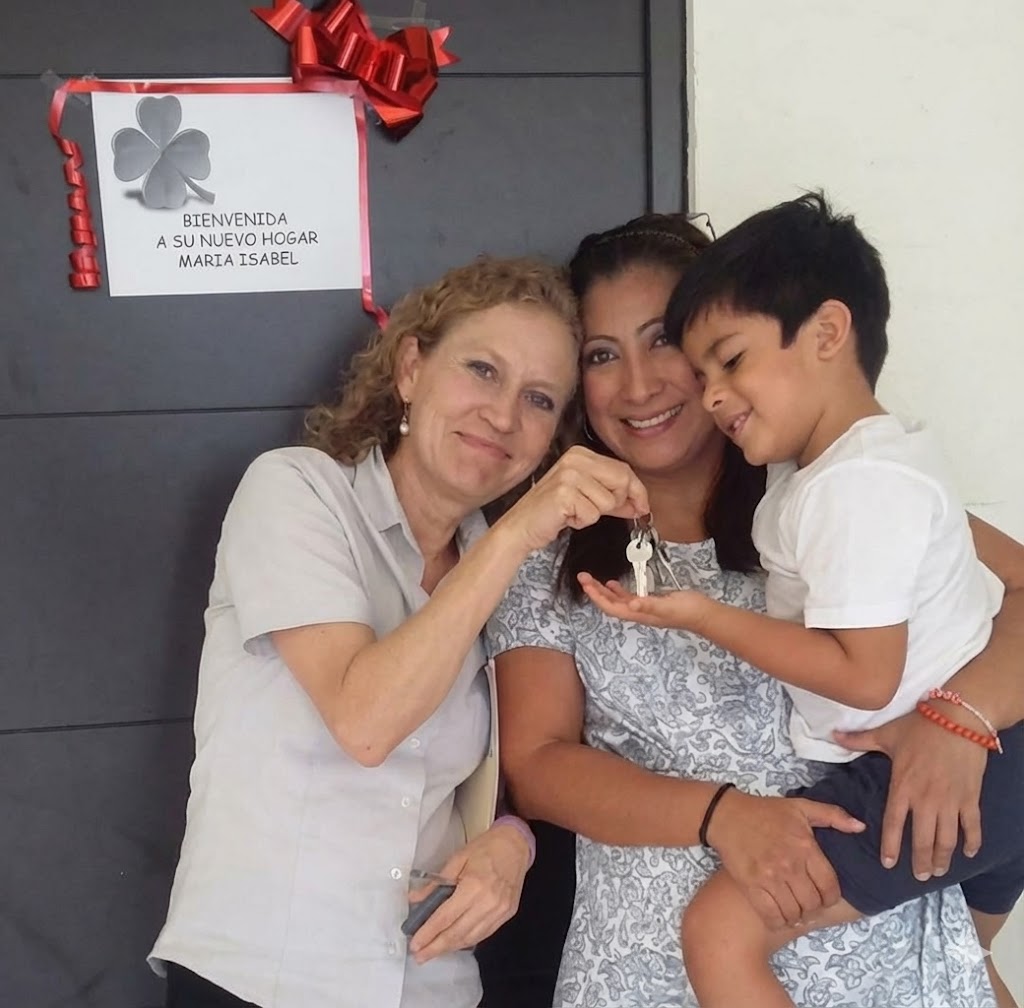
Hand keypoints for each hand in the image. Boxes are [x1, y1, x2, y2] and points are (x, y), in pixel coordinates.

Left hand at [407, 820, 531, 962]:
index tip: (414, 944)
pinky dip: (467, 941)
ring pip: (471, 938)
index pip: (446, 916)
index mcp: (473, 886)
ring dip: (450, 948)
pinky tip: (455, 943)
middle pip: (457, 933)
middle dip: (436, 947)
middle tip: (419, 956)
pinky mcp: (507, 915)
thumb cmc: (486, 848)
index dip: (428, 932)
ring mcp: (499, 912)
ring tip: (433, 952)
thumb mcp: (457, 858)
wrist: (516, 844)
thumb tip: (414, 899)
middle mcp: (487, 903)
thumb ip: (436, 882)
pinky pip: (484, 934)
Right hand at [500, 446, 648, 551]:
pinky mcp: (564, 494)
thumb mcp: (587, 497)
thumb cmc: (552, 512)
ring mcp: (569, 475)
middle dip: (617, 503)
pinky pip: (592, 514)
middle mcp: (575, 459)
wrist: (521, 526)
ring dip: (594, 514)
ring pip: (608, 501)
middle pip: (622, 482)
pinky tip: (566, 517)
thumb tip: (640, 503)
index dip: (637, 491)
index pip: (623, 469)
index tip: (643, 506)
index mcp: (581, 454)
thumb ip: (614, 497)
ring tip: (573, 512)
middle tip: (595, 511)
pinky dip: (582, 522)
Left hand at [578, 574, 704, 629]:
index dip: (597, 597)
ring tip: (592, 579)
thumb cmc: (688, 611)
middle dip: (595, 591)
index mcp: (639, 614)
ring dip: (604, 591)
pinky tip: (614, 584)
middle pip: (611, 604)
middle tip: (583, 576)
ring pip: (617, 601)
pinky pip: (629, 597)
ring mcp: (644, 608)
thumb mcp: (668, 606)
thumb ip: (649, 604)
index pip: (611, 608)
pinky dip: (618, 591)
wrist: (704, 614)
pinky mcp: (651, 602)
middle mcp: (638, 613)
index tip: (586, 584)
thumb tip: (631, 604)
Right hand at [709, 790, 864, 929]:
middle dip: (813, 909)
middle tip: (808, 906)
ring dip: (796, 917)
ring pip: (793, 913)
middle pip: (812, 904)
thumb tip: (860, 826)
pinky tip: (779, 916)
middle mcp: (790, 865)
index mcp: (805, 847)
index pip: (829, 887)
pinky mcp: (750, 885)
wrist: (726, 815)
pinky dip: (778, 921)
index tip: (824, 897)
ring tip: (795, 911)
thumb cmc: (764, 811)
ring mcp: (769, 877)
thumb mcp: (800, 807)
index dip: (831, 898)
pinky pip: (771, 915)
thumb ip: (832, 815)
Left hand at [835, 706, 986, 878]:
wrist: (958, 719)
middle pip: (923, 839)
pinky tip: (969, 854)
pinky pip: (972, 826)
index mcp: (902, 787)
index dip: (891, 846)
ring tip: (939, 871)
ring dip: (943, 858)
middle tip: (920, 877)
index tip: (889, 864)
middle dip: (921, 861)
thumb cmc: (919, 727)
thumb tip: (832, 735)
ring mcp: (950, 801)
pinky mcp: (970, 797)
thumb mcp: (886, 734)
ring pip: (947, 839)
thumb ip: (859, 740)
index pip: (893, 824)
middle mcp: (926, 799)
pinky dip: (972, 842)